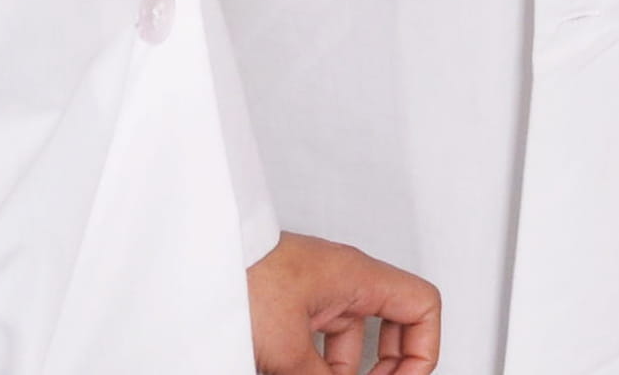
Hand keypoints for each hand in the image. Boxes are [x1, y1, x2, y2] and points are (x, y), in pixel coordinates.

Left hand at [248, 230, 440, 374]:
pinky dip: (312, 367)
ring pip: (348, 343)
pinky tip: (291, 373)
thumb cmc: (239, 274)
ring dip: (340, 371)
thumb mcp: (287, 347)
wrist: (195, 256)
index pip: (421, 305)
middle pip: (391, 327)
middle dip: (385, 366)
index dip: (422, 350)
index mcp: (358, 277)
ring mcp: (316, 294)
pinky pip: (316, 343)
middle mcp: (343, 282)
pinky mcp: (289, 307)